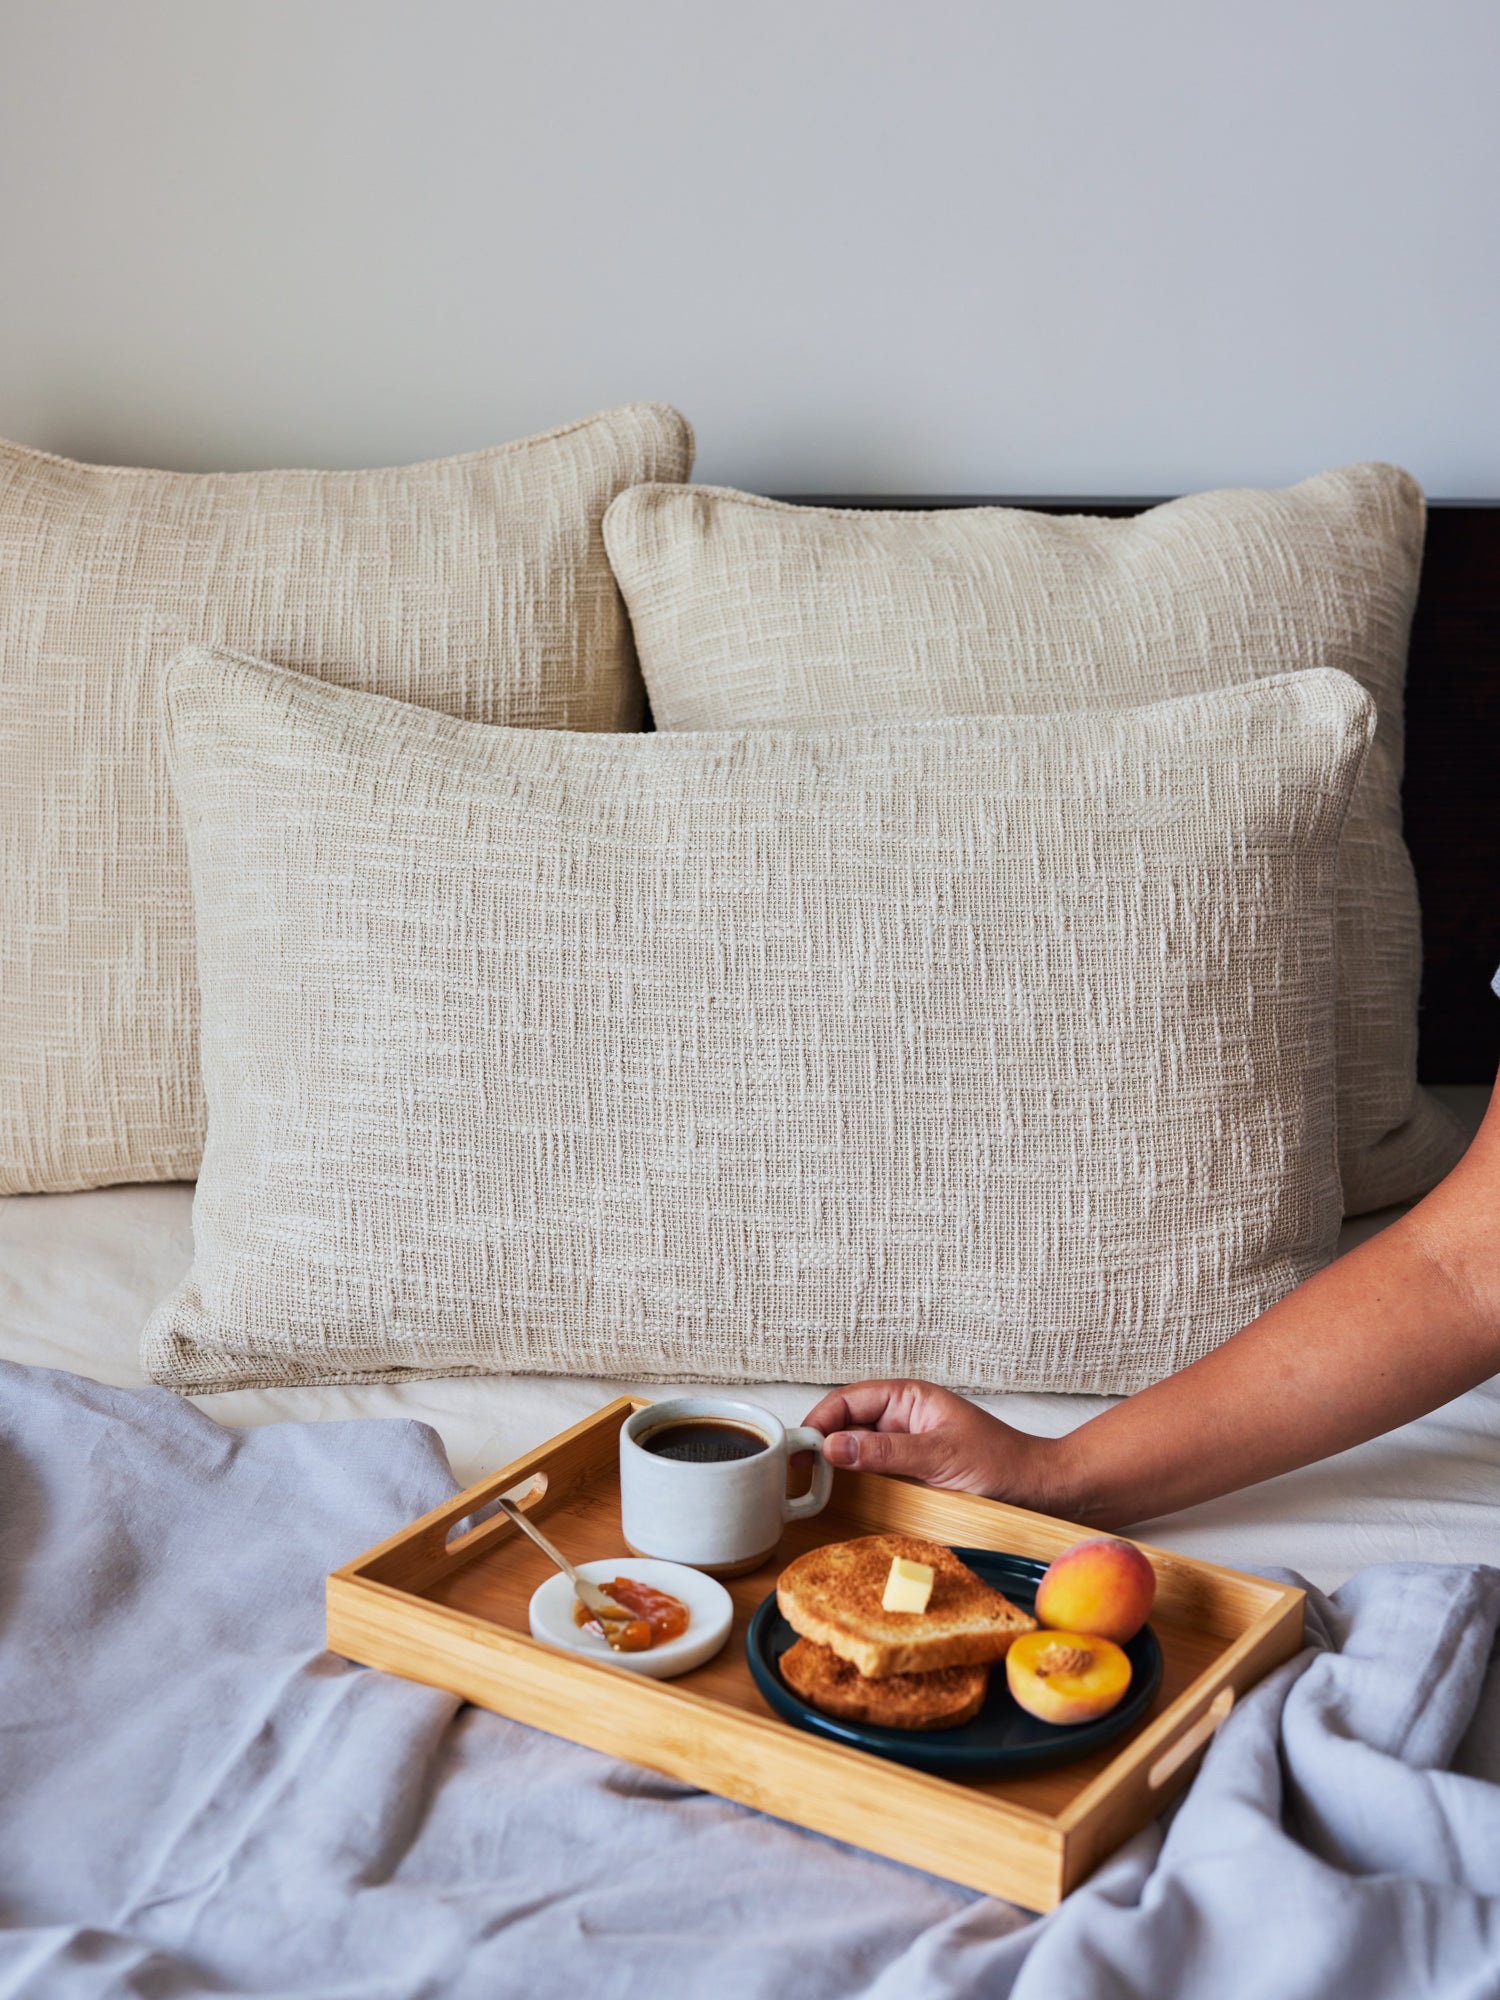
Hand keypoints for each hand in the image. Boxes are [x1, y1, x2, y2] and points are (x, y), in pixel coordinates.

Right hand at [801, 1379, 1061, 1509]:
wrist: (1041, 1492)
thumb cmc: (1003, 1464)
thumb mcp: (940, 1457)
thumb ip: (886, 1452)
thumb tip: (832, 1446)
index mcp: (909, 1398)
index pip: (848, 1400)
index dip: (819, 1420)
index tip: (797, 1446)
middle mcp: (902, 1418)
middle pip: (845, 1424)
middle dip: (819, 1442)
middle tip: (794, 1470)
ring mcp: (905, 1447)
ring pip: (855, 1450)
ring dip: (834, 1464)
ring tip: (808, 1485)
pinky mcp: (910, 1474)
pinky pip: (871, 1473)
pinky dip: (852, 1482)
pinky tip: (839, 1497)